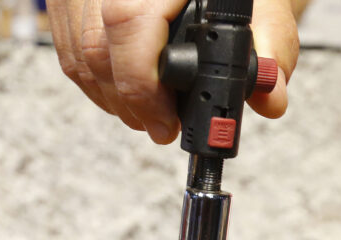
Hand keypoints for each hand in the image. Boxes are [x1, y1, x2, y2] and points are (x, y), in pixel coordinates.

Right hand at [47, 0, 298, 143]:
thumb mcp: (264, 5)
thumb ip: (273, 48)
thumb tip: (269, 99)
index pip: (126, 22)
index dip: (141, 85)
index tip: (166, 123)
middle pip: (96, 48)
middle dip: (129, 103)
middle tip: (162, 126)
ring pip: (78, 53)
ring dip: (110, 97)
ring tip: (149, 111)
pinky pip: (67, 46)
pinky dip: (94, 78)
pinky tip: (124, 88)